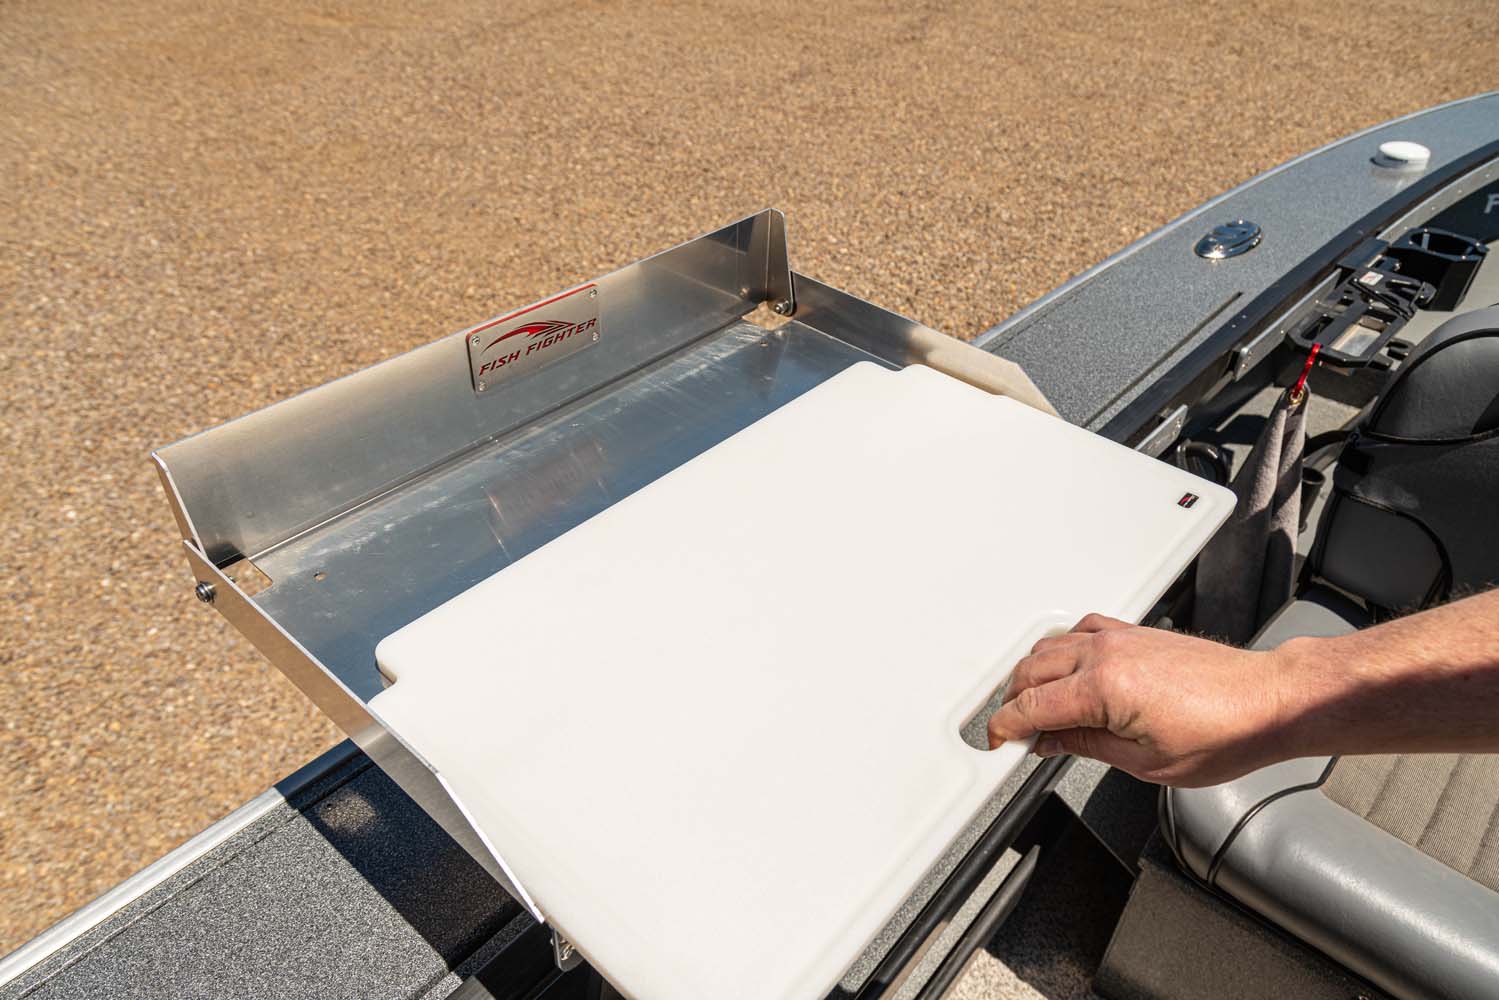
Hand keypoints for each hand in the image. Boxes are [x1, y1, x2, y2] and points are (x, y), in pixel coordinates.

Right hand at [986, 614, 1286, 786]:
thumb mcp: (1147, 762)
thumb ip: (1087, 746)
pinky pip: (1080, 631)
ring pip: (1050, 646)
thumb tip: (1051, 741)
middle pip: (1032, 671)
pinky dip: (1060, 649)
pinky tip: (1064, 669)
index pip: (1034, 706)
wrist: (1268, 700)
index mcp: (1106, 689)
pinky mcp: (1135, 632)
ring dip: (1032, 674)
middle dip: (1012, 701)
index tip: (998, 741)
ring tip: (1033, 704)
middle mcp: (1107, 654)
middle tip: (1012, 730)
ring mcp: (1120, 638)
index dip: (1007, 727)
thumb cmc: (1225, 732)